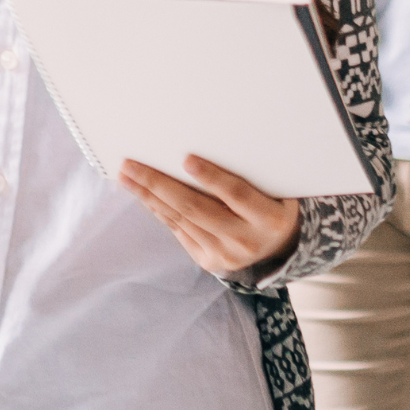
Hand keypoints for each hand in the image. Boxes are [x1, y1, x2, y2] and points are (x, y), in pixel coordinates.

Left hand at [119, 156, 305, 279]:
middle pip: (196, 208)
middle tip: (131, 165)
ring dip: (149, 196)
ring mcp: (225, 254)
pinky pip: (178, 230)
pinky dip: (159, 209)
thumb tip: (200, 147)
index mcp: (269, 217)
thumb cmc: (274, 202)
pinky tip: (142, 193)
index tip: (186, 159)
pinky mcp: (209, 261)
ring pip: (180, 220)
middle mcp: (246, 239)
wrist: (281, 247)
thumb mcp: (274, 189)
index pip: (237, 193)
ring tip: (127, 175)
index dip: (212, 177)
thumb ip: (248, 173)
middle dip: (159, 184)